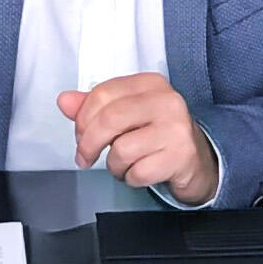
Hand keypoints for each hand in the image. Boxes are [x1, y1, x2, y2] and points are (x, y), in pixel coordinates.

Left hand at [59, 73, 218, 202]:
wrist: (198, 161)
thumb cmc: (157, 135)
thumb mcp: (126, 115)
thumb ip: (93, 107)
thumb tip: (64, 100)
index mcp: (150, 84)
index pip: (102, 94)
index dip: (82, 119)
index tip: (80, 136)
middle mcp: (167, 101)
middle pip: (109, 119)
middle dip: (88, 144)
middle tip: (85, 158)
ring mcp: (176, 128)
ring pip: (122, 150)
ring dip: (114, 165)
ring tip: (124, 165)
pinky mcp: (181, 156)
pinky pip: (138, 172)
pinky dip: (131, 178)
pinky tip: (140, 172)